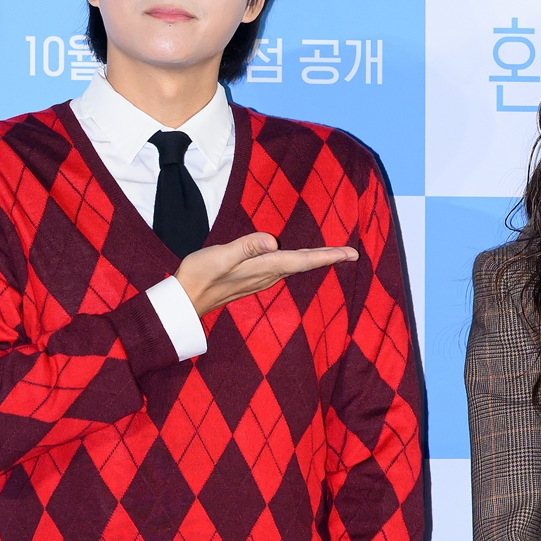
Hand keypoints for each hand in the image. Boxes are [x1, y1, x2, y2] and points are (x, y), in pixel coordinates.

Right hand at [178, 232, 357, 319]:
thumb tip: (272, 241)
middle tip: (353, 253)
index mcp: (265, 267)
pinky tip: (302, 259)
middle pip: (305, 264)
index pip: (304, 260)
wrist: (187, 299)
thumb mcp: (220, 256)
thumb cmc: (200, 274)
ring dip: (316, 259)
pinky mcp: (255, 278)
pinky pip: (285, 269)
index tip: (351, 253)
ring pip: (296, 267)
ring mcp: (262, 279)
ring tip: (334, 254)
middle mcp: (269, 275)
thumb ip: (246, 246)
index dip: (328, 255)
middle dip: (329, 257)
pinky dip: (300, 262)